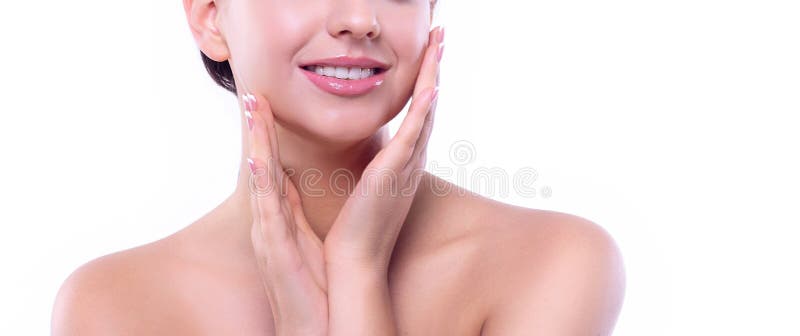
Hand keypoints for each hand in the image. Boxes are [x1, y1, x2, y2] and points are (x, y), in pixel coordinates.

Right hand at [243, 92, 327, 335]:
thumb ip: (293, 208)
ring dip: (256, 143)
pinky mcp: (275, 248)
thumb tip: (290, 178)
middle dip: (256, 128)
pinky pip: (268, 209)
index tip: (263, 102)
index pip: (269, 165)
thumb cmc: (310, 284)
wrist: (312, 326)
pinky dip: (262, 182)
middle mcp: (268, 219)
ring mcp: (267, 232)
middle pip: (260, 164)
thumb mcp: (302, 237)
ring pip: (261, 178)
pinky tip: (257, 157)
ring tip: (252, 110)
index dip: (265, 133)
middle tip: (252, 92)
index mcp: (278, 215)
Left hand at [324, 26, 443, 271]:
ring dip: (433, 75)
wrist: (356, 261)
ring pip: (425, 111)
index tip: (428, 52)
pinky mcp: (393, 173)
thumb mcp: (369, 187)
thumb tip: (372, 153)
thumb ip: (375, 166)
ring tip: (439, 43)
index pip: (418, 111)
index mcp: (403, 161)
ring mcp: (406, 165)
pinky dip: (423, 110)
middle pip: (429, 104)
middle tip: (441, 34)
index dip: (425, 79)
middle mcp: (411, 159)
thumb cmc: (358, 228)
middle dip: (435, 67)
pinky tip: (430, 86)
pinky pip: (412, 135)